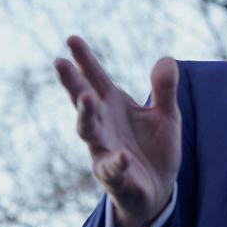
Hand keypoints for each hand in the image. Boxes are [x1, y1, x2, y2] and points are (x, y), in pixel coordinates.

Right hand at [54, 36, 180, 226]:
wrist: (158, 188)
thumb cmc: (155, 148)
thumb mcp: (167, 116)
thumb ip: (165, 89)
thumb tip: (166, 58)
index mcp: (113, 106)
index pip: (96, 78)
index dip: (84, 60)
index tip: (71, 38)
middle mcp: (103, 125)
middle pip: (84, 101)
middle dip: (72, 83)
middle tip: (59, 62)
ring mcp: (104, 150)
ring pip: (89, 132)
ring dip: (86, 116)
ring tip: (86, 98)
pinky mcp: (113, 177)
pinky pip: (112, 169)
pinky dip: (115, 162)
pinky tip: (121, 155)